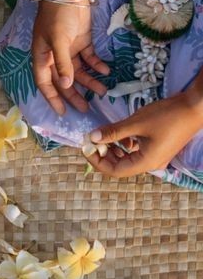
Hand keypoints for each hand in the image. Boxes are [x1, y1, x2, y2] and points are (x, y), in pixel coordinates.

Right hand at [31, 0, 109, 115]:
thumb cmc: (57, 16)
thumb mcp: (58, 40)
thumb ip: (63, 63)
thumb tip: (67, 85)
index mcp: (42, 56)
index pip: (45, 83)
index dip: (53, 98)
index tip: (63, 112)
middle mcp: (55, 56)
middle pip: (64, 81)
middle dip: (75, 95)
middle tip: (87, 108)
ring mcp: (69, 49)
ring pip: (79, 71)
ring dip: (90, 81)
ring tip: (103, 91)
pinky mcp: (82, 41)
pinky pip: (89, 59)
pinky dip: (97, 65)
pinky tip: (106, 71)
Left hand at [85, 90, 202, 177]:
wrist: (194, 107)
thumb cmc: (166, 116)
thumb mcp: (136, 123)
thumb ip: (113, 132)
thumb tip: (92, 138)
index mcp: (145, 163)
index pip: (115, 171)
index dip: (97, 161)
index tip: (85, 147)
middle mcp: (150, 164)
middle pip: (120, 166)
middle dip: (104, 154)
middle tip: (91, 139)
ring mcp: (155, 156)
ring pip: (128, 158)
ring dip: (113, 148)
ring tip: (102, 134)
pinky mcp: (158, 147)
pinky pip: (136, 150)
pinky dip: (125, 144)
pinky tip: (119, 132)